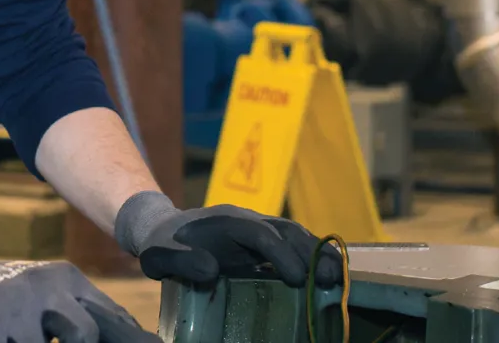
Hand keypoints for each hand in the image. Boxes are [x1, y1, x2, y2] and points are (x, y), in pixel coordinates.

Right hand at [0, 226, 159, 342]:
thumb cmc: (3, 300)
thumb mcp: (48, 297)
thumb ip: (86, 316)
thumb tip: (136, 338)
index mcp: (67, 280)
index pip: (112, 319)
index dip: (132, 341)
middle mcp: (45, 288)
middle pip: (86, 335)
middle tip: (54, 339)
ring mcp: (14, 308)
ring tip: (19, 333)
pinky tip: (1, 339)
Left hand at [111, 191, 343, 287]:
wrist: (160, 229)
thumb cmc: (161, 246)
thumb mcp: (161, 257)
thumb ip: (182, 262)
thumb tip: (211, 271)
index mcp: (226, 220)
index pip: (261, 235)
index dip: (281, 255)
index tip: (298, 279)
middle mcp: (246, 218)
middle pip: (285, 230)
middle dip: (310, 253)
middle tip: (331, 278)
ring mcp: (255, 226)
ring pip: (292, 234)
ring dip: (315, 253)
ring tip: (338, 275)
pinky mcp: (259, 238)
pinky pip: (289, 242)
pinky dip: (308, 254)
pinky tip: (324, 270)